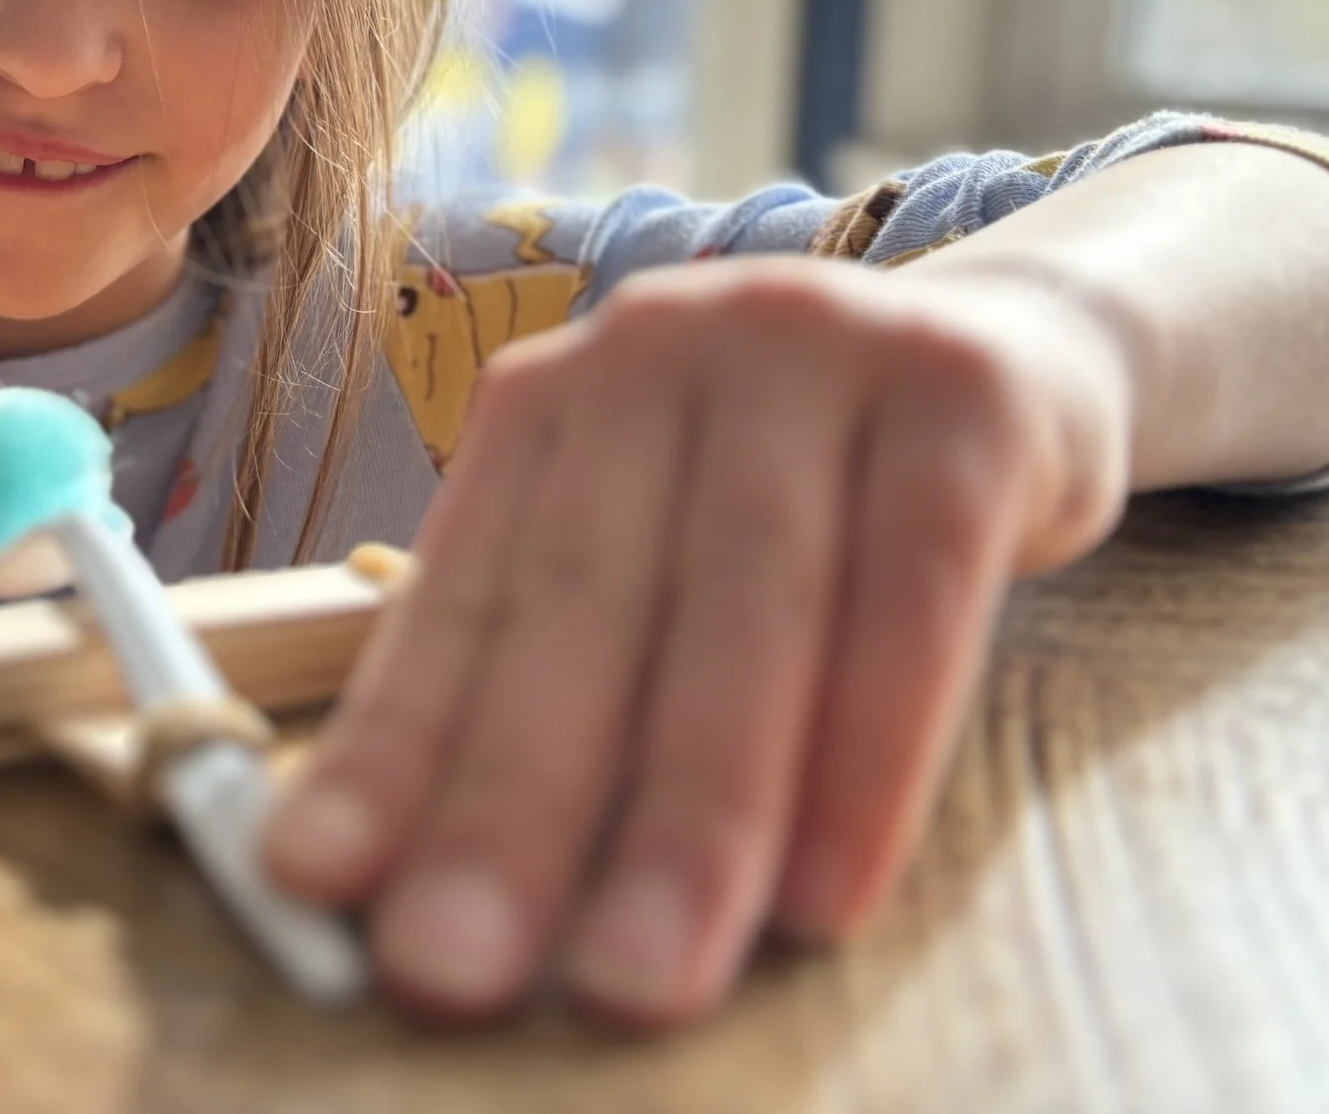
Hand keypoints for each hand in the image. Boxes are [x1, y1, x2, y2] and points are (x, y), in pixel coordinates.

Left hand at [264, 255, 1134, 1025]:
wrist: (1017, 362)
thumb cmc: (802, 508)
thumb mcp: (659, 548)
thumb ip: (563, 675)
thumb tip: (425, 875)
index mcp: (548, 401)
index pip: (457, 596)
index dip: (386, 743)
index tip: (311, 883)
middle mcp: (653, 353)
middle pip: (580, 606)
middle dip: (510, 806)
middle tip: (450, 970)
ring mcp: (807, 348)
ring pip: (741, 609)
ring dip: (688, 813)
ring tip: (637, 979)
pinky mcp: (961, 392)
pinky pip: (910, 591)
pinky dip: (868, 753)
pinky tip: (827, 894)